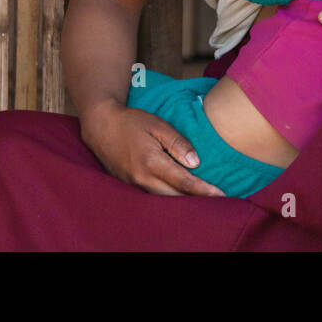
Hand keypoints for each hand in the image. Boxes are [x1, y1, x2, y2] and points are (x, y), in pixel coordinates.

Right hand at [79, 98, 224, 196]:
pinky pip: (152, 195)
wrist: (100, 126)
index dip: (203, 190)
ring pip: (163, 199)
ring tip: (202, 197)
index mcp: (152, 163)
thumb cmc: (131, 122)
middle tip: (217, 198)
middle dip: (196, 199)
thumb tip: (195, 163)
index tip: (220, 195)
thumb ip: (178, 143)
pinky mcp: (128, 185)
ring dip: (182, 200)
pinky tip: (179, 191)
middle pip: (175, 196)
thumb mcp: (158, 125)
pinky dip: (168, 195)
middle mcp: (142, 178)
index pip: (183, 182)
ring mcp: (133, 184)